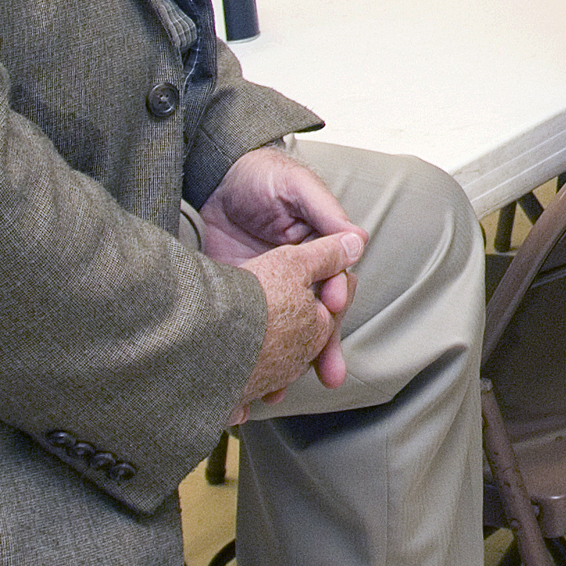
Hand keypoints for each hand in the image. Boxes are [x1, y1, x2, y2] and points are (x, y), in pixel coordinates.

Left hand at [203, 147, 365, 410]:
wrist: (206, 174)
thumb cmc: (256, 172)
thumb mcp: (293, 184)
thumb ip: (324, 208)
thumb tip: (359, 239)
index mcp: (315, 246)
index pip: (335, 278)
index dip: (336, 294)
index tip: (331, 305)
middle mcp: (295, 272)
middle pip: (316, 315)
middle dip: (324, 345)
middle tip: (330, 372)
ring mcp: (266, 287)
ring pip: (286, 330)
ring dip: (290, 363)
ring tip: (282, 393)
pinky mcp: (237, 297)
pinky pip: (251, 331)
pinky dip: (255, 357)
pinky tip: (252, 380)